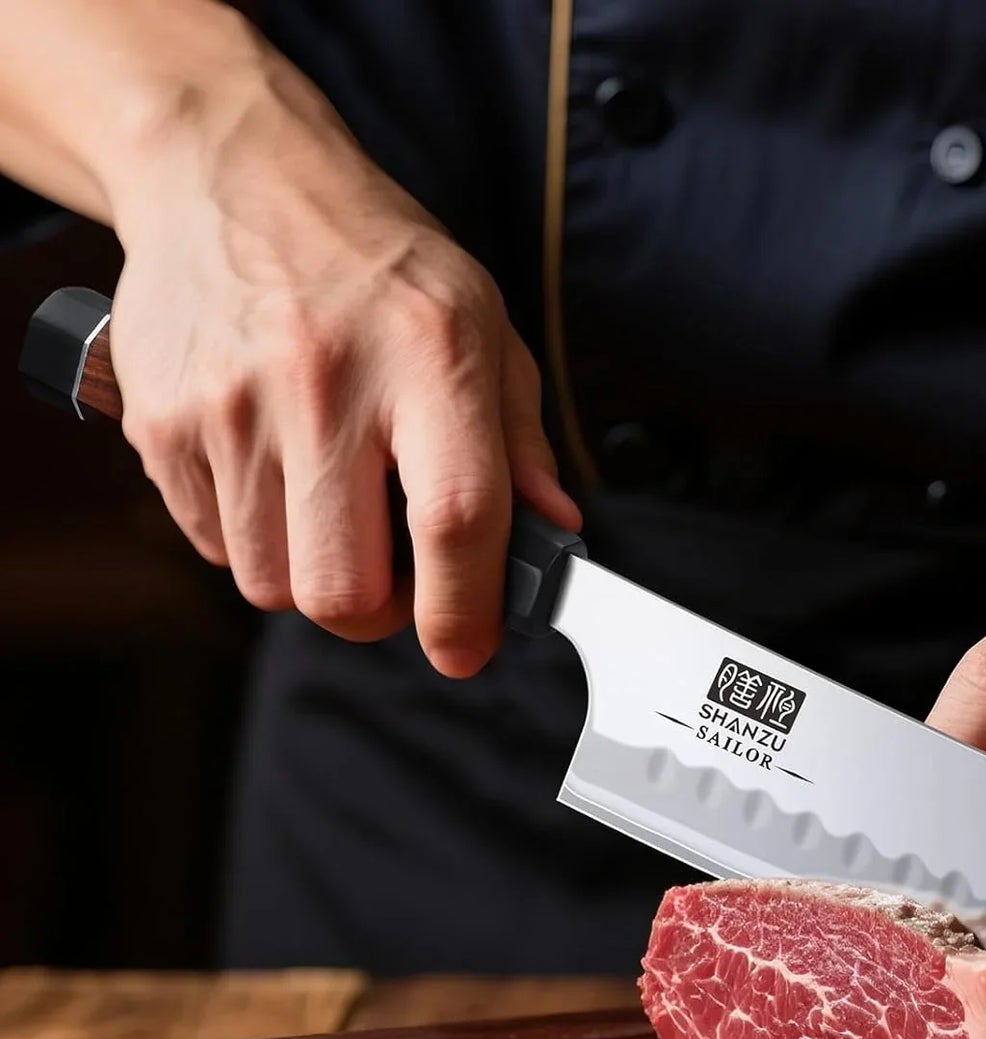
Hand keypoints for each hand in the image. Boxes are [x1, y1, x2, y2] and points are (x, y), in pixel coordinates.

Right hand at [106, 38, 579, 676]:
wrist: (231, 176)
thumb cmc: (373, 262)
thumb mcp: (480, 324)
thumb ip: (521, 440)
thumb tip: (553, 533)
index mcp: (428, 356)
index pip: (455, 520)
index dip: (465, 609)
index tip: (467, 645)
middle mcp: (324, 382)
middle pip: (345, 589)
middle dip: (380, 610)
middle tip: (396, 571)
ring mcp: (230, 405)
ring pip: (273, 585)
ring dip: (312, 574)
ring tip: (331, 505)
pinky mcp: (161, 423)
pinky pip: (214, 548)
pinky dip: (253, 538)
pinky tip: (274, 475)